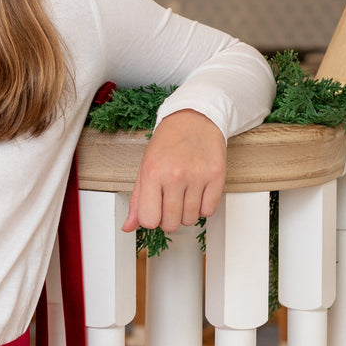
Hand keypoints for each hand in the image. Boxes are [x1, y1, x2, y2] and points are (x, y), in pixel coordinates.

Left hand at [122, 109, 226, 233]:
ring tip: (183, 194)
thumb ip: (137, 200)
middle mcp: (174, 175)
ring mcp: (197, 176)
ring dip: (186, 213)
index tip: (154, 211)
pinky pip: (208, 211)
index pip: (149, 220)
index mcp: (152, 173)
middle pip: (171, 224)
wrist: (194, 119)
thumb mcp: (145, 167)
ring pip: (190, 219)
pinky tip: (197, 193)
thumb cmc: (167, 142)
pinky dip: (202, 207)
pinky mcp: (217, 176)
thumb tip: (128, 226)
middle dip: (168, 219)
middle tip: (169, 203)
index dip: (151, 219)